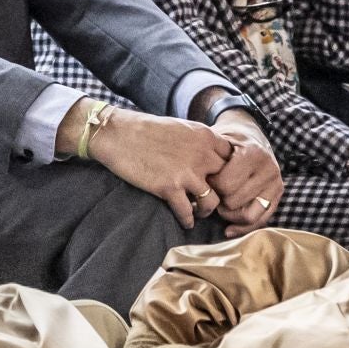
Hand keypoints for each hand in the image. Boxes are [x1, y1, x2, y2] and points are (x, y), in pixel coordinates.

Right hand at [85, 106, 233, 228]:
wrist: (115, 133)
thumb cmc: (144, 129)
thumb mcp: (179, 127)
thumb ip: (199, 142)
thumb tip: (212, 158)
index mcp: (205, 136)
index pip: (233, 160)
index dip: (229, 173)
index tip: (220, 180)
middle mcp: (201, 154)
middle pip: (228, 183)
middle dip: (222, 194)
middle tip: (213, 199)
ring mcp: (186, 172)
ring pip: (212, 202)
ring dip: (206, 210)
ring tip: (199, 211)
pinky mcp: (168, 187)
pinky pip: (187, 212)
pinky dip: (187, 219)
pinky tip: (185, 220)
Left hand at [205, 112, 283, 236]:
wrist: (252, 138)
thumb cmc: (228, 141)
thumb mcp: (218, 141)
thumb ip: (209, 157)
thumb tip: (194, 183)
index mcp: (253, 154)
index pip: (226, 184)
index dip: (210, 185)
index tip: (204, 180)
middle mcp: (269, 170)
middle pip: (235, 201)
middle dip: (218, 200)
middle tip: (209, 193)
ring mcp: (276, 186)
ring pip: (248, 215)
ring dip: (229, 215)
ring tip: (218, 205)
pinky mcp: (277, 198)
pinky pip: (260, 221)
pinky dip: (243, 228)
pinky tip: (228, 229)